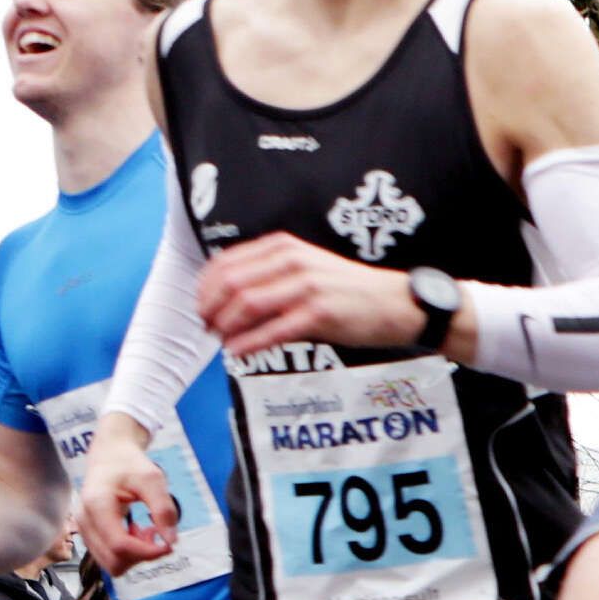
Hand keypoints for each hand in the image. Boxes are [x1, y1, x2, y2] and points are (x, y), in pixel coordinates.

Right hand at [75, 425, 180, 571]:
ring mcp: (83, 529)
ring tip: (146, 531)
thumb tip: (171, 540)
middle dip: (141, 555)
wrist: (109, 456)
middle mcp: (84, 520)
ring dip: (135, 555)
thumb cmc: (129, 465)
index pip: (120, 545)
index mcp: (97, 504)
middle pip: (114, 561)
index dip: (148, 552)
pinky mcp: (89, 534)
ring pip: (111, 564)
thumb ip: (163, 509)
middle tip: (157, 534)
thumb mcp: (153, 479)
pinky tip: (137, 533)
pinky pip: (109, 557)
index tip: (168, 544)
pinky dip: (128, 552)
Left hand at [198, 234, 426, 360]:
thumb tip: (228, 300)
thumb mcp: (307, 269)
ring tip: (221, 340)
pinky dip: (249, 343)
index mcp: (284, 247)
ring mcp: (306, 287)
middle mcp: (293, 262)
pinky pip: (273, 330)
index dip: (205, 287)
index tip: (202, 307)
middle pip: (231, 283)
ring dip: (226, 326)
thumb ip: (270, 276)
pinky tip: (238, 352)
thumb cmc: (350, 291)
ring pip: (247, 304)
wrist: (397, 303)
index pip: (227, 262)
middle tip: (207, 327)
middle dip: (211, 308)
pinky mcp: (320, 314)